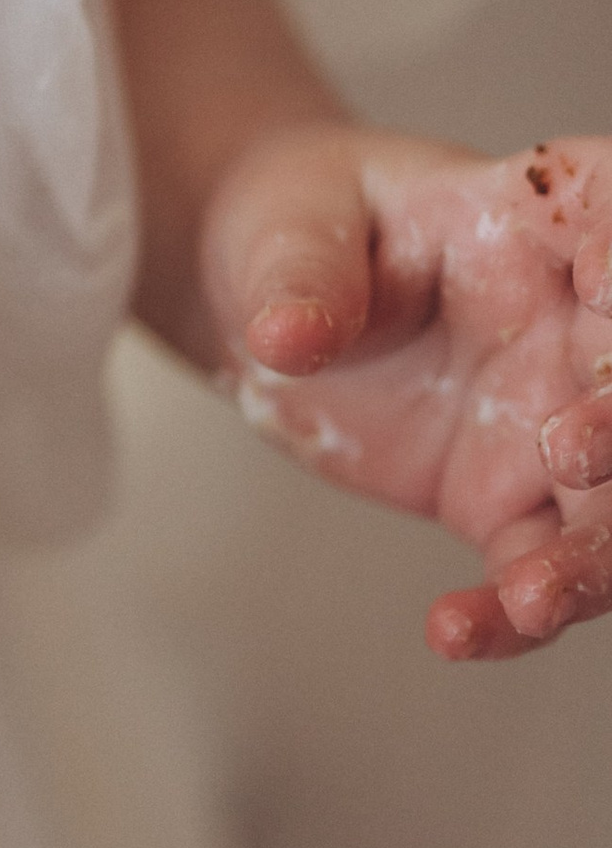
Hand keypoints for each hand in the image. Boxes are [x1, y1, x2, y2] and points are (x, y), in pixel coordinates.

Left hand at [207, 122, 611, 658]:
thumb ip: (303, 277)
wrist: (269, 300)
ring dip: (599, 556)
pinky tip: (458, 632)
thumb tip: (287, 335)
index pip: (610, 214)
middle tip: (570, 450)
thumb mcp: (290, 232)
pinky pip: (538, 569)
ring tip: (534, 595)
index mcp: (540, 222)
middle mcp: (577, 326)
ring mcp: (556, 424)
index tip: (604, 282)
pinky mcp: (514, 503)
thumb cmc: (300, 230)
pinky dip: (512, 614)